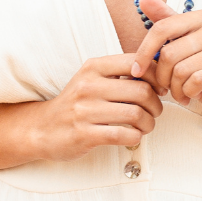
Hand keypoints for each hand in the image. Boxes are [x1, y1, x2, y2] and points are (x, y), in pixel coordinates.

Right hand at [35, 53, 164, 160]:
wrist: (42, 128)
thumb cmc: (76, 103)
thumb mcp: (92, 79)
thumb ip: (120, 73)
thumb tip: (158, 72)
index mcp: (93, 67)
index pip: (136, 63)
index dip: (155, 76)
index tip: (159, 88)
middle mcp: (89, 86)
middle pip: (141, 91)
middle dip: (156, 104)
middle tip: (155, 111)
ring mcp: (85, 110)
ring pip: (136, 114)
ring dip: (149, 123)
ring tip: (146, 125)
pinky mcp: (85, 134)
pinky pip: (124, 134)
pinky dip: (136, 137)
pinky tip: (133, 136)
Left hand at [130, 0, 201, 137]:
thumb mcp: (181, 46)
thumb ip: (165, 21)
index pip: (163, 28)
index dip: (144, 51)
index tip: (137, 71)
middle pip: (170, 52)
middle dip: (162, 77)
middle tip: (166, 88)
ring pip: (182, 70)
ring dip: (176, 88)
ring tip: (181, 94)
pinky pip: (197, 81)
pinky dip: (189, 93)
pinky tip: (193, 95)